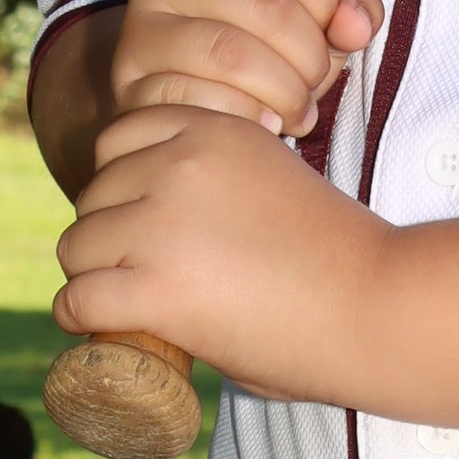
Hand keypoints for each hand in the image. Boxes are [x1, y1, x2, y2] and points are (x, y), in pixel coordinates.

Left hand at [53, 102, 386, 402]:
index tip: (142, 221)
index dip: (122, 183)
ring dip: (92, 276)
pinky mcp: (157, 288)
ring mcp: (162, 224)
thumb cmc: (342, 259)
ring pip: (77, 246)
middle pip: (92, 195)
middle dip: (107, 234)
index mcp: (212, 129)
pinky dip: (81, 319)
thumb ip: (221, 186)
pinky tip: (99, 330)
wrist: (381, 306)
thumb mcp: (274, 183)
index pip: (118, 138)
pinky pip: (78, 299)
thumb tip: (179, 224)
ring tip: (126, 305)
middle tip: (139, 275)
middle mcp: (178, 164)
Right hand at [106, 0, 383, 140]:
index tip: (331, 33)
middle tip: (315, 87)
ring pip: (233, 55)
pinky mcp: (132, 85)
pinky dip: (246, 120)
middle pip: (267, 5)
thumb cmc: (256, 54)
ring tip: (296, 113)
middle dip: (310, 58)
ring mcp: (143, 30)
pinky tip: (261, 128)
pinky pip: (201, 102)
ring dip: (283, 94)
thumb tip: (355, 24)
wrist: (175, 101)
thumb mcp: (306, 21)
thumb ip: (346, 10)